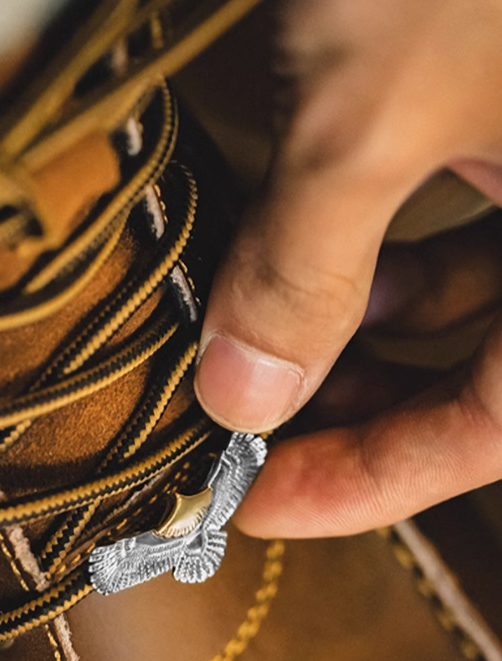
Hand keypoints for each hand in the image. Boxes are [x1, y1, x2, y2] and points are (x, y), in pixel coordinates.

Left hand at [194, 0, 501, 536]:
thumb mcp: (372, 101)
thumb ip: (304, 266)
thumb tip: (238, 394)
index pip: (490, 434)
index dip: (365, 483)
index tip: (254, 506)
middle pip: (478, 377)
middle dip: (354, 414)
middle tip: (245, 435)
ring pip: (463, 307)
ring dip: (355, 343)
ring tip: (257, 362)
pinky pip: (457, 226)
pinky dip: (377, 263)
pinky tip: (305, 267)